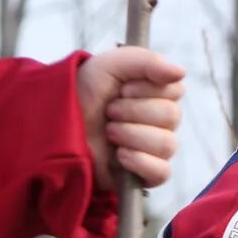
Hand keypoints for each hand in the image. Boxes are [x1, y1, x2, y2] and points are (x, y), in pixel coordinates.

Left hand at [76, 46, 185, 190]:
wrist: (57, 125)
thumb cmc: (83, 93)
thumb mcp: (110, 65)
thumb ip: (146, 61)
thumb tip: (181, 72)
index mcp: (155, 94)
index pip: (175, 90)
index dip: (148, 89)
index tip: (122, 89)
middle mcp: (159, 122)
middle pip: (172, 116)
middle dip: (134, 111)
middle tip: (109, 111)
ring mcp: (154, 150)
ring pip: (167, 144)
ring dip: (132, 134)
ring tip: (109, 132)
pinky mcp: (145, 176)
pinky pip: (161, 172)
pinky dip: (139, 161)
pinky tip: (119, 156)